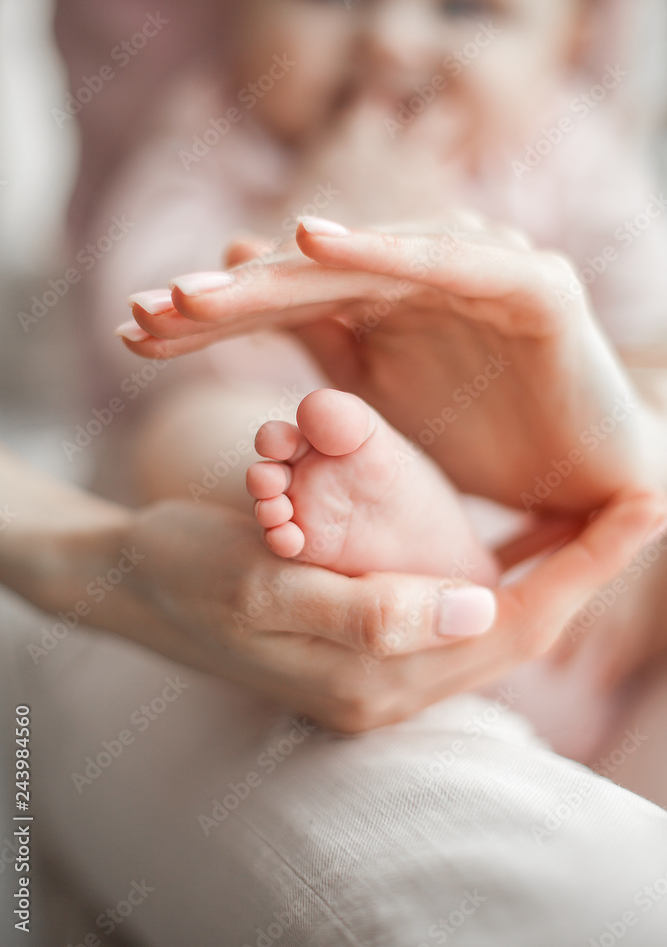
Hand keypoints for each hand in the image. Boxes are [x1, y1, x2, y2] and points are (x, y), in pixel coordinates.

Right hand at [42, 486, 664, 731]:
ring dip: (542, 566)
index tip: (643, 508)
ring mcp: (377, 665)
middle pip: (516, 630)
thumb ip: (368, 610)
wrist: (130, 581)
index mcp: (375, 679)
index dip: (581, 571)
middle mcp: (388, 684)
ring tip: (595, 511)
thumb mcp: (264, 582)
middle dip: (579, 568)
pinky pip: (451, 605)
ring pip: (489, 617)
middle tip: (637, 503)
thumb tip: (477, 611)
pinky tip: (514, 530)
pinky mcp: (363, 638)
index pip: (511, 632)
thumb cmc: (187, 574)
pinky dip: (491, 566)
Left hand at [120, 216, 656, 513]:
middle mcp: (419, 288)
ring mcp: (471, 278)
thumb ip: (328, 386)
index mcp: (382, 323)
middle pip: (308, 281)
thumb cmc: (497, 452)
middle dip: (227, 295)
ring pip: (365, 264)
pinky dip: (387, 249)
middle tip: (148, 308)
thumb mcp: (389, 429)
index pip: (282, 312)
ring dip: (286, 266)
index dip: (210, 323)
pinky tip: (315, 239)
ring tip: (213, 274)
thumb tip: (259, 368)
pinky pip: (449, 262)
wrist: (600, 480)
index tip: (133, 340)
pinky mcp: (526, 286)